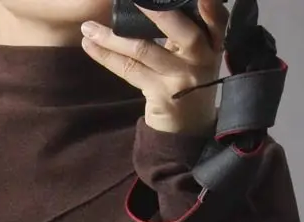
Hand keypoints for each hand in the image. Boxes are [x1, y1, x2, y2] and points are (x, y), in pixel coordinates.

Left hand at [81, 0, 228, 134]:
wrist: (189, 127)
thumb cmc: (189, 80)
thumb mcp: (199, 52)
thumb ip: (190, 26)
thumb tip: (154, 2)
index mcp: (213, 40)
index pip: (215, 17)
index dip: (208, 6)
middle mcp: (201, 57)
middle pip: (175, 27)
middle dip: (152, 10)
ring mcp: (180, 78)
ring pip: (143, 50)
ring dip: (112, 37)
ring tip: (88, 27)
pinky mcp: (161, 95)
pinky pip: (129, 71)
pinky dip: (106, 57)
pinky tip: (89, 45)